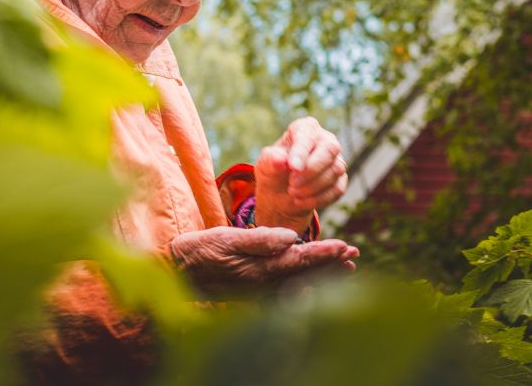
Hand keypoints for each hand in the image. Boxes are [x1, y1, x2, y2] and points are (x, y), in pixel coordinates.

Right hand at [168, 226, 358, 297]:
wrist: (177, 272)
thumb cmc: (200, 250)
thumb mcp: (226, 238)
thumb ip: (259, 239)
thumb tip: (291, 238)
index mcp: (260, 270)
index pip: (300, 260)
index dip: (325, 253)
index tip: (345, 246)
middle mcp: (264, 285)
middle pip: (306, 276)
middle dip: (331, 265)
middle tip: (354, 254)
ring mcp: (260, 292)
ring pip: (300, 284)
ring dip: (323, 274)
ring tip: (345, 267)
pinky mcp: (254, 294)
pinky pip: (288, 291)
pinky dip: (306, 283)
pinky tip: (313, 281)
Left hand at [255, 117, 347, 231]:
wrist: (280, 193)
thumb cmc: (273, 170)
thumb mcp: (265, 165)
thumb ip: (270, 159)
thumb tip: (280, 160)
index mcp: (305, 128)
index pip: (308, 135)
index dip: (302, 151)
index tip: (292, 167)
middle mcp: (325, 140)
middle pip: (330, 150)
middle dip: (311, 170)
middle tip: (292, 184)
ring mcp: (336, 160)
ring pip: (335, 170)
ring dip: (312, 187)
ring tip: (292, 193)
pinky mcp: (340, 180)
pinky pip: (337, 189)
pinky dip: (318, 198)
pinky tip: (300, 202)